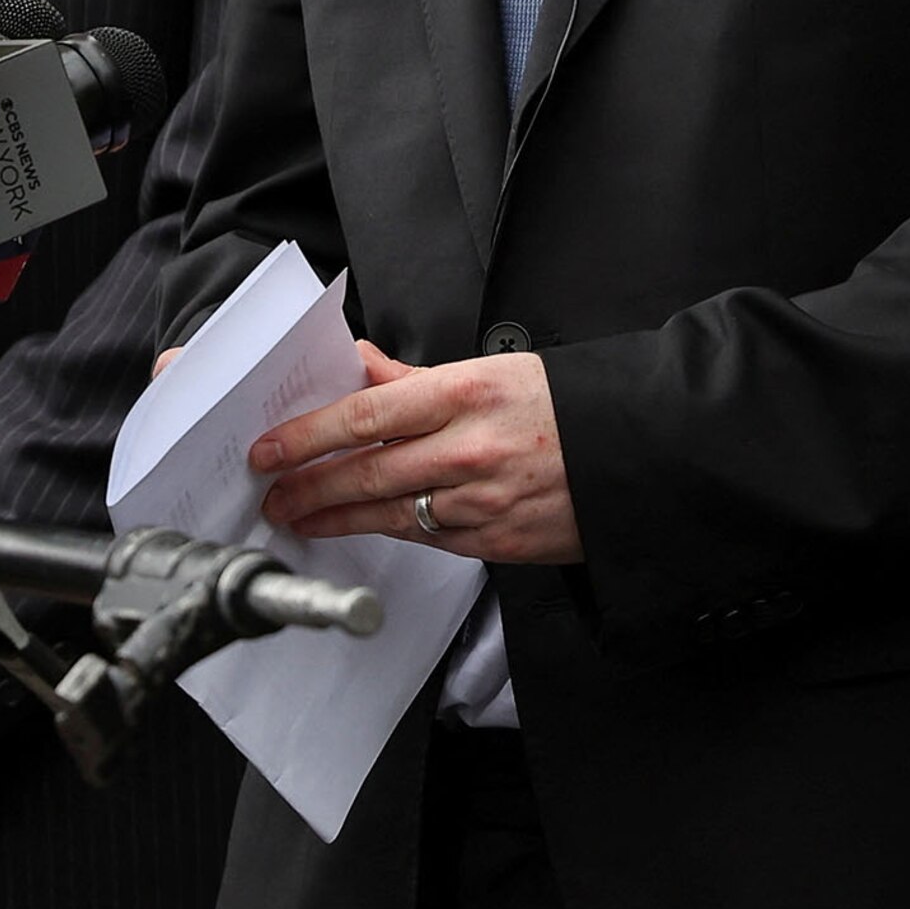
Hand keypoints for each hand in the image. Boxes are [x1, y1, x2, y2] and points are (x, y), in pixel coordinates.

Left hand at [250, 342, 579, 563]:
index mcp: (464, 393)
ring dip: (335, 517)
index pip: (363, 415)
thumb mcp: (493, 371)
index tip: (271, 448)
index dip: (307, 436)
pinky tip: (364, 527)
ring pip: (388, 513)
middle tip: (273, 493)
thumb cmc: (568, 406)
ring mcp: (481, 501)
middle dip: (307, 486)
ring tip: (301, 516)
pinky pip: (428, 539)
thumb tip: (360, 366)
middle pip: (364, 471)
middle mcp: (467, 449)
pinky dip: (391, 531)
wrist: (638, 453)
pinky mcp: (496, 542)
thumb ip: (417, 377)